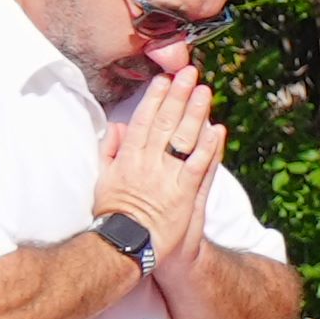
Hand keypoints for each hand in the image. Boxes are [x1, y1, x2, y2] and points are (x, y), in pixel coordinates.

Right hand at [90, 69, 221, 263]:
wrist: (125, 245)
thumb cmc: (112, 214)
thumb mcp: (103, 177)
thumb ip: (109, 150)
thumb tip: (117, 126)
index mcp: (128, 157)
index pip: (143, 121)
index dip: (155, 98)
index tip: (164, 80)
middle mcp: (148, 163)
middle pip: (165, 123)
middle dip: (178, 96)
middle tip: (189, 73)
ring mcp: (167, 177)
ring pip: (183, 139)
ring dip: (195, 113)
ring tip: (205, 91)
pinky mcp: (183, 194)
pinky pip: (198, 166)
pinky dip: (208, 147)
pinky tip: (216, 129)